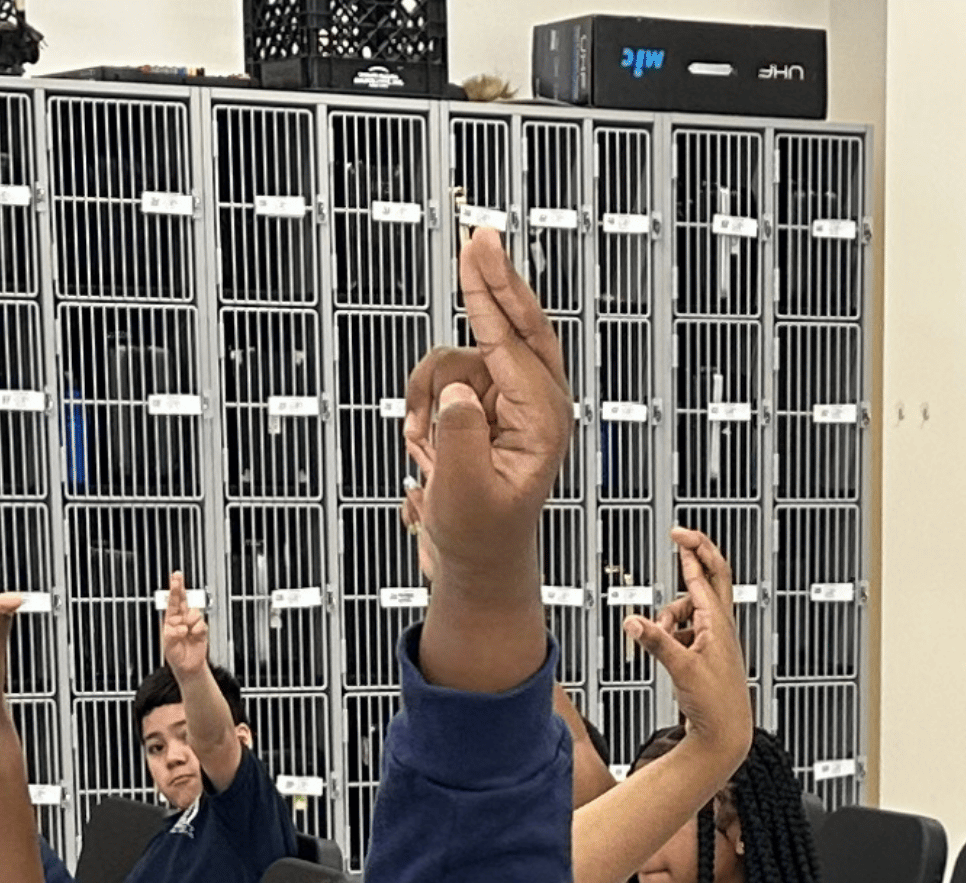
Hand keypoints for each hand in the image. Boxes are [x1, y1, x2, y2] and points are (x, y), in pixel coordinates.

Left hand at [160, 570, 208, 677]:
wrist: (187, 667)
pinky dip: (197, 630)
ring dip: (190, 621)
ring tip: (187, 632)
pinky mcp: (201, 629)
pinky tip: (193, 636)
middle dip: (180, 587)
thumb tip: (182, 627)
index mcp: (171, 621)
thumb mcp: (168, 645)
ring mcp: (192, 623)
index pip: (172, 603)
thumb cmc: (176, 656)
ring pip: (194, 612)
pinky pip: (201, 624)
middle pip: (182, 599)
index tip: (174, 579)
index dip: (174, 590)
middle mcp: (181, 619)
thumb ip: (172, 634)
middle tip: (177, 575)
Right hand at [402, 230, 571, 584]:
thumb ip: (460, 440)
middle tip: (478, 239)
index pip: (514, 346)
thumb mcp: (463, 495)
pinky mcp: (488, 402)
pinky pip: (448, 377)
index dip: (491, 297)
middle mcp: (536, 403)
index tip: (477, 254)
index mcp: (544, 423)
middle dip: (492, 287)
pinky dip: (425, 401)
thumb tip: (457, 391)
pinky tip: (425, 438)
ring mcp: (511, 399)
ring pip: (462, 357)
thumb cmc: (480, 535)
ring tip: (421, 441)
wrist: (477, 559)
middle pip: (518, 323)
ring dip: (429, 393)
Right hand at [623, 528, 753, 776]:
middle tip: (679, 545)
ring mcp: (714, 640)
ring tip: (661, 636)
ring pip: (690, 609)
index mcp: (719, 623)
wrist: (726, 734)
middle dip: (693, 562)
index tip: (679, 534)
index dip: (693, 549)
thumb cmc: (716, 704)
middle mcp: (720, 627)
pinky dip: (672, 633)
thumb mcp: (681, 669)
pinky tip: (667, 650)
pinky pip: (687, 630)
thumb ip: (656, 642)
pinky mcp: (706, 654)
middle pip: (708, 580)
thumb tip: (633, 621)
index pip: (708, 574)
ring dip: (671, 615)